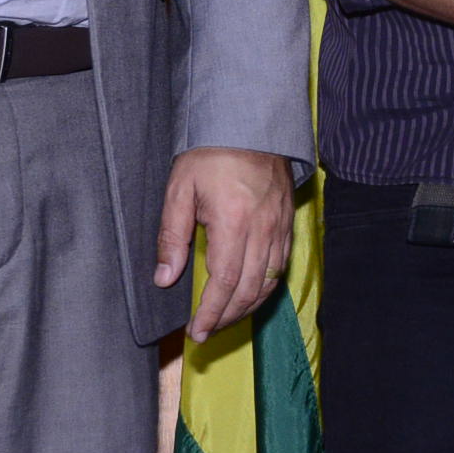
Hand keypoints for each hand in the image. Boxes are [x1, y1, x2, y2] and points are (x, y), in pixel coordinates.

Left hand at [157, 147, 294, 343]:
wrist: (249, 121)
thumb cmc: (210, 152)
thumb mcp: (179, 189)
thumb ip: (172, 236)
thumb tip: (165, 277)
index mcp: (233, 221)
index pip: (225, 282)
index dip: (211, 312)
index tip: (197, 330)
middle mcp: (263, 228)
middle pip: (249, 289)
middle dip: (227, 316)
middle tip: (207, 331)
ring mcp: (280, 225)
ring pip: (269, 281)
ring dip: (247, 306)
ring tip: (225, 317)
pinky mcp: (288, 220)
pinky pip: (280, 264)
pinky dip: (265, 286)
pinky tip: (249, 292)